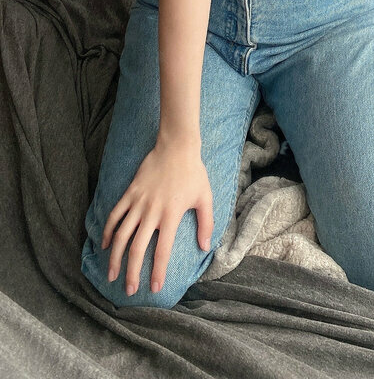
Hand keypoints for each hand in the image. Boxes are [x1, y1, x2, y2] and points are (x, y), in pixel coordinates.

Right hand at [103, 136, 213, 295]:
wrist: (176, 146)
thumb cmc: (193, 173)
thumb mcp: (205, 197)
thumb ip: (206, 223)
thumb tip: (204, 247)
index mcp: (171, 215)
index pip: (162, 250)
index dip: (158, 270)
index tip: (154, 287)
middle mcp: (152, 212)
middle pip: (138, 248)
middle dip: (132, 272)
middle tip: (129, 290)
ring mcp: (138, 202)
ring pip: (122, 235)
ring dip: (115, 257)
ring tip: (112, 275)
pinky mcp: (130, 193)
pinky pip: (115, 215)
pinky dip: (108, 231)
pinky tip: (105, 245)